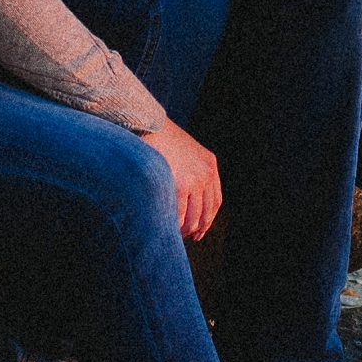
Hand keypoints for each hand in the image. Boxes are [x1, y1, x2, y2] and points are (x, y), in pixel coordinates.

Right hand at [141, 117, 222, 240]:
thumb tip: (185, 199)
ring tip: (174, 235)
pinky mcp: (180, 184)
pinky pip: (179, 214)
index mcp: (209, 164)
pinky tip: (166, 228)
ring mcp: (194, 179)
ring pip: (193, 217)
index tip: (200, 230)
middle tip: (188, 238)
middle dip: (197, 228)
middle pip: (206, 212)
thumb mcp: (183, 151)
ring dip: (185, 230)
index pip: (215, 200)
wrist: (146, 123)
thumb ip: (189, 170)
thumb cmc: (158, 138)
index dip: (208, 219)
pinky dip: (173, 225)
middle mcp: (205, 172)